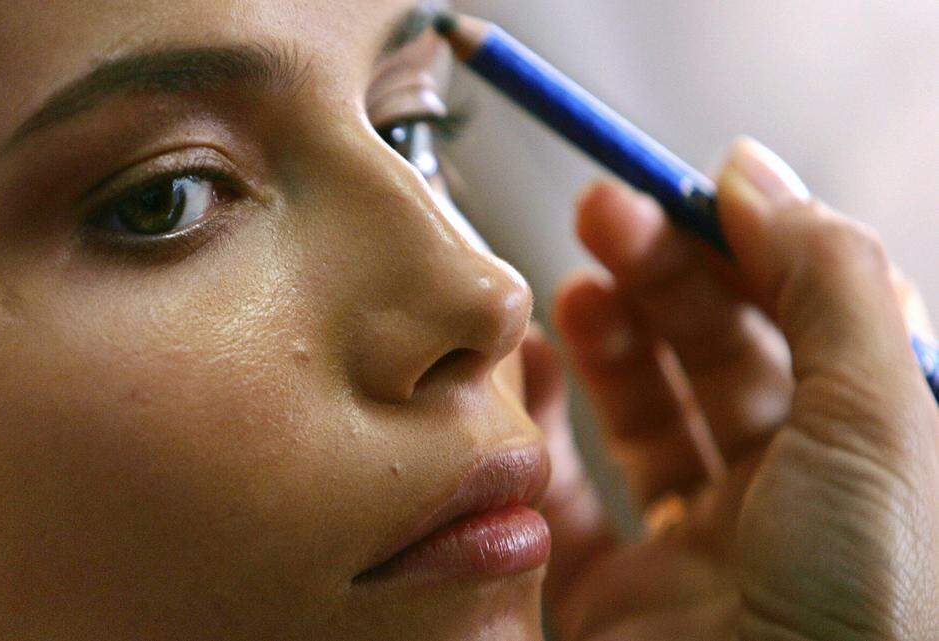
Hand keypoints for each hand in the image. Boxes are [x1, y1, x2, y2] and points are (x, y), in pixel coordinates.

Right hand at [523, 138, 938, 639]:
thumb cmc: (856, 623)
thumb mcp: (880, 426)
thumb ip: (826, 283)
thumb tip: (754, 175)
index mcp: (865, 464)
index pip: (801, 325)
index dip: (744, 250)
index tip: (684, 191)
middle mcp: (783, 506)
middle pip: (715, 360)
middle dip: (661, 276)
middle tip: (603, 215)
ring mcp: (692, 553)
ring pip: (640, 419)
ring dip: (606, 341)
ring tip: (570, 288)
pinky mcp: (610, 598)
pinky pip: (565, 496)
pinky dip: (542, 432)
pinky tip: (533, 379)